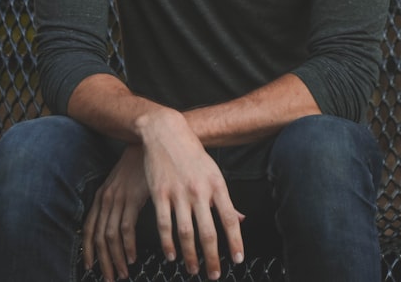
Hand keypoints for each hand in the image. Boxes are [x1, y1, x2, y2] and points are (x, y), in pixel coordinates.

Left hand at [84, 145, 149, 281]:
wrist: (152, 142)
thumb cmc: (141, 163)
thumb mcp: (124, 182)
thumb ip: (120, 199)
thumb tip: (121, 220)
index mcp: (102, 196)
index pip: (89, 229)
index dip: (88, 250)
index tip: (91, 267)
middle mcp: (106, 199)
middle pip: (98, 237)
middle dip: (103, 261)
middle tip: (110, 278)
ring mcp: (118, 199)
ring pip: (111, 236)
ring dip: (116, 258)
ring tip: (123, 273)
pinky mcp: (133, 198)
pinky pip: (126, 228)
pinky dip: (127, 246)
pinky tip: (132, 257)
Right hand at [139, 109, 244, 279]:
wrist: (166, 132)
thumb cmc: (193, 154)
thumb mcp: (214, 172)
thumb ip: (225, 199)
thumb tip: (241, 220)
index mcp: (217, 185)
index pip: (230, 219)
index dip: (235, 242)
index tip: (237, 260)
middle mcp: (199, 191)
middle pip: (208, 232)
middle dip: (212, 257)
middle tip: (215, 275)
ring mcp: (178, 193)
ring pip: (186, 233)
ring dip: (190, 255)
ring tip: (193, 270)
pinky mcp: (159, 193)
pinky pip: (164, 224)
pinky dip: (167, 243)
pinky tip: (171, 255)